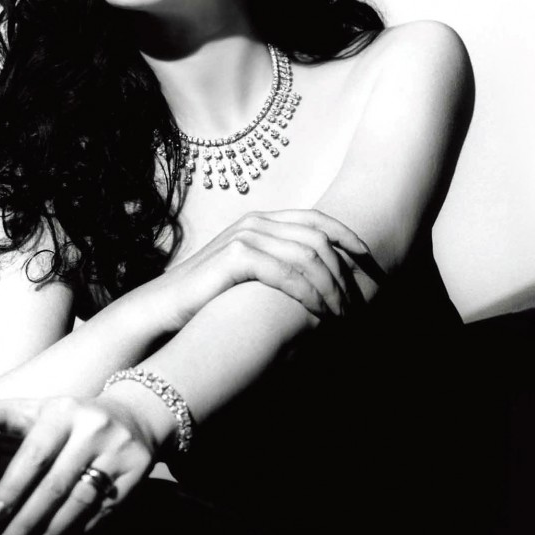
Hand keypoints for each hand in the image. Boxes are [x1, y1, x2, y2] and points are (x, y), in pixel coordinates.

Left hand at [0, 391, 167, 534]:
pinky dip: (83, 527)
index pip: (34, 454)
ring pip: (81, 501)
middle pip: (56, 485)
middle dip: (27, 521)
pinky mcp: (138, 471)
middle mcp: (92, 428)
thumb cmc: (67, 417)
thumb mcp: (31, 409)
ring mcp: (118, 450)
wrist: (135, 414)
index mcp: (61, 411)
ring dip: (53, 531)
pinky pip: (105, 509)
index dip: (13, 487)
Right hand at [164, 208, 374, 327]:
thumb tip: (317, 281)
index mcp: (261, 222)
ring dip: (333, 287)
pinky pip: (288, 273)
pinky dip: (311, 294)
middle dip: (345, 271)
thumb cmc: (207, 298)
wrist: (164, 308)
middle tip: (359, 303)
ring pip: (309, 256)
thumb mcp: (247, 275)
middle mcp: (255, 222)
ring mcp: (245, 236)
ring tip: (345, 314)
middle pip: (318, 238)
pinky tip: (322, 313)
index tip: (370, 262)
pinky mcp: (236, 257)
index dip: (348, 238)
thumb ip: (276, 267)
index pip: (316, 220)